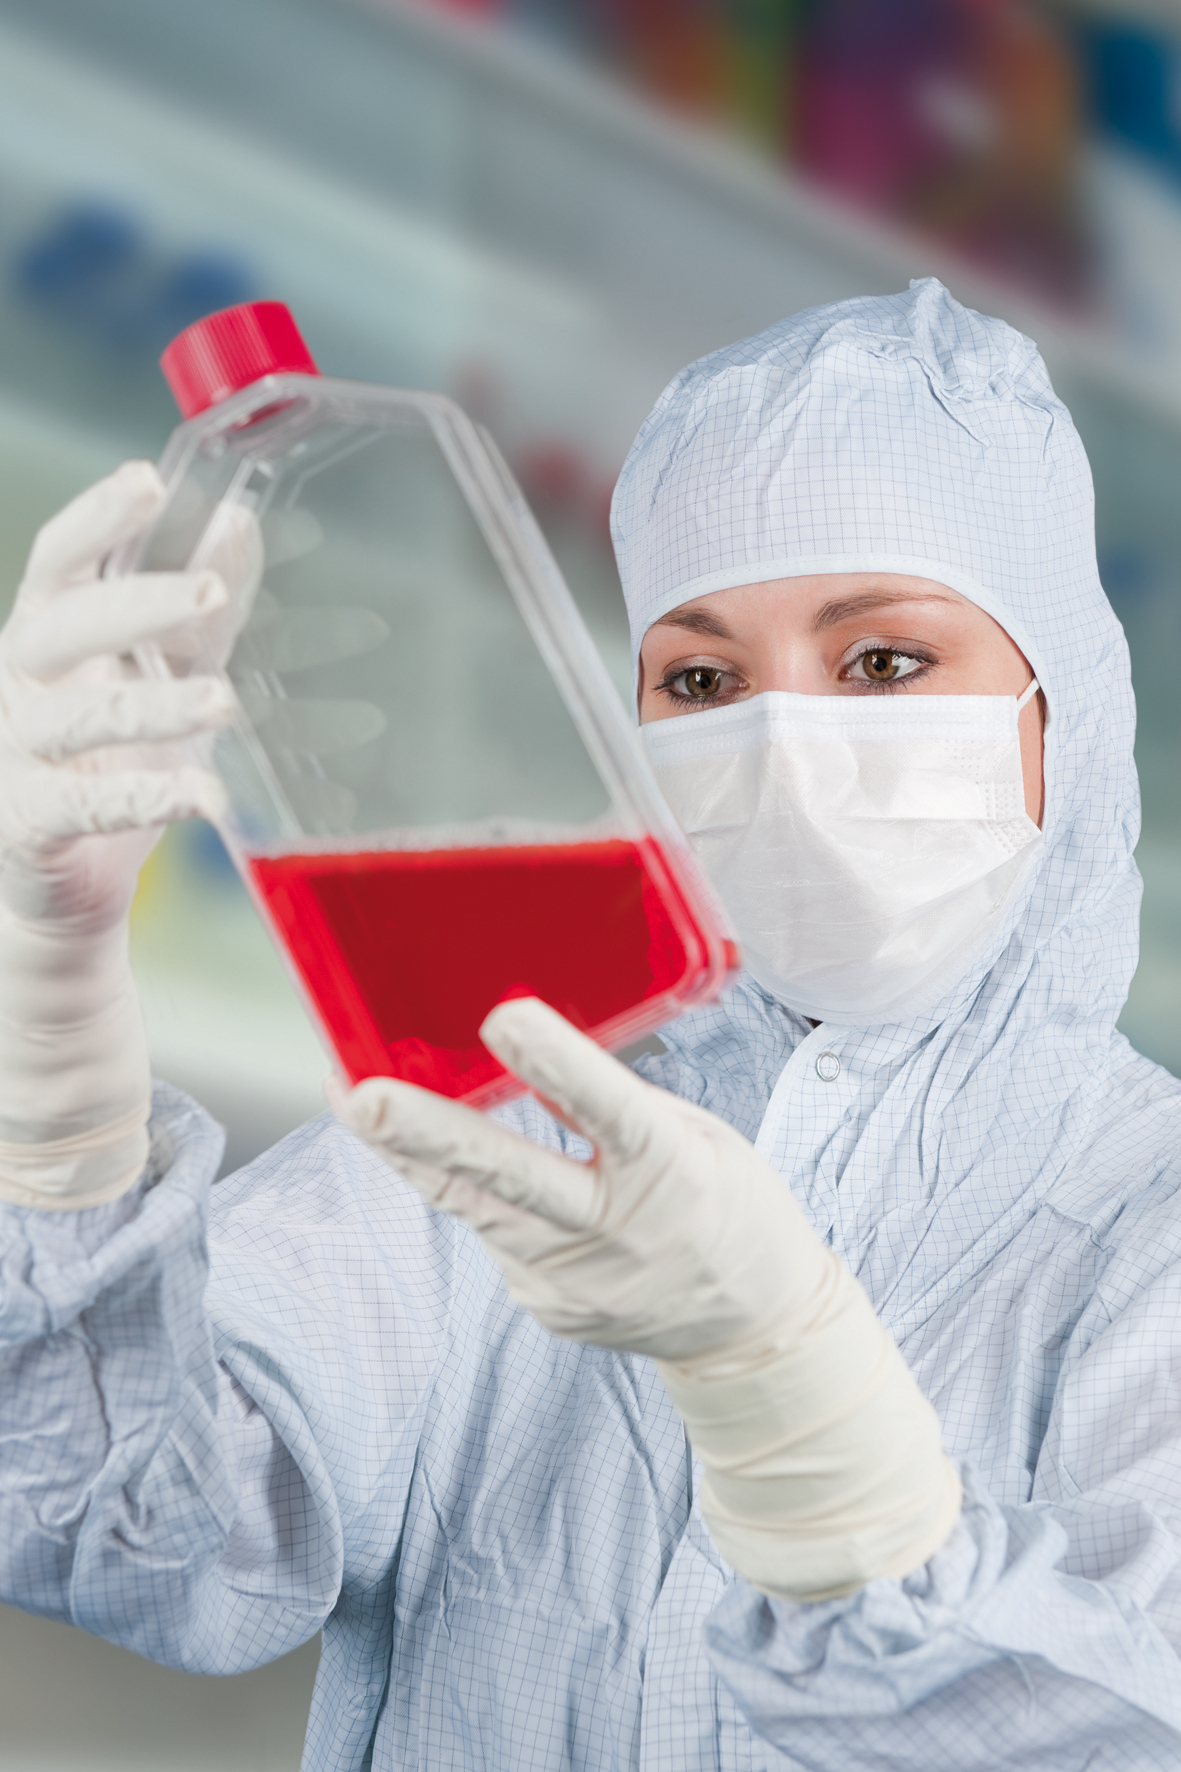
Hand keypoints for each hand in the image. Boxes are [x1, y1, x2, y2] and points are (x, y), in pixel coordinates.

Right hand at [0, 461, 254, 1202]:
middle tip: (208, 592)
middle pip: (62, 624)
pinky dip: (146, 799)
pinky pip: (84, 805)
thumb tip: (239, 523)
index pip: (60, 561)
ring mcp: (14, 755)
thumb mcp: (152, 680)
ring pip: (79, 717)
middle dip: (134, 603)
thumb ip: (195, 615)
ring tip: (224, 701)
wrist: (60, 894)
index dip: (97, 518)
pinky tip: (203, 795)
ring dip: (154, 706)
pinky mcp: (28, 823)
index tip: (148, 479)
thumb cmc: (105, 767)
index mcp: (44, 638)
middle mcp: (17, 686)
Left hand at [333, 998, 961, 1599]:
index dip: (555, 1064)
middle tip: (361, 1096)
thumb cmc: (730, 1208)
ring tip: (362, 1105)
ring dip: (416, 1157)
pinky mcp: (544, 1307)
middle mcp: (616, 1230)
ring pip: (477, 1208)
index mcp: (670, 1170)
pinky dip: (482, 1198)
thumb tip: (525, 1062)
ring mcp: (573, 1281)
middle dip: (425, 1136)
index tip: (501, 1017)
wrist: (754, 1334)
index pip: (608, 1109)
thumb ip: (615, 1107)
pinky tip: (485, 1176)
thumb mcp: (697, 1138)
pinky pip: (499, 1236)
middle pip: (507, 1179)